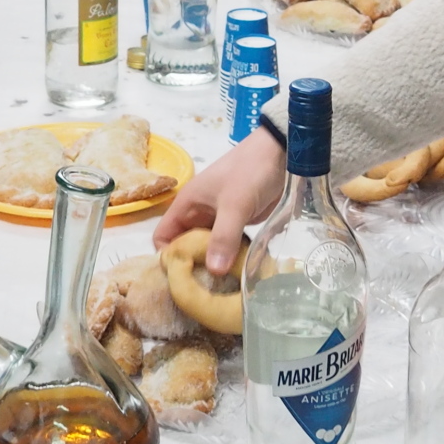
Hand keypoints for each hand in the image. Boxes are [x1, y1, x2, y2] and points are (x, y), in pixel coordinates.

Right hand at [153, 130, 286, 275]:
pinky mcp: (236, 223)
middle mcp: (198, 213)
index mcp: (187, 204)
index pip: (162, 236)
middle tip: (204, 289)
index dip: (167, 257)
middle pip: (184, 246)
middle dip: (191, 266)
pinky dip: (228, 257)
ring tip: (221, 287)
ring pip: (206, 247)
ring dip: (212, 264)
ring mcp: (218, 219)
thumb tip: (213, 272)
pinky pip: (225, 245)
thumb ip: (224, 237)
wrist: (280, 153)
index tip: (181, 278)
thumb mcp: (235, 204)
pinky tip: (237, 272)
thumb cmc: (250, 172)